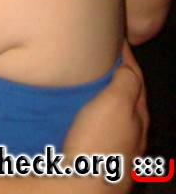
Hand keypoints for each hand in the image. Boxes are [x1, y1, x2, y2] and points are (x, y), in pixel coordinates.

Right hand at [63, 45, 147, 191]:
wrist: (81, 186)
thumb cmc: (99, 144)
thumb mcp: (117, 103)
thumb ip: (126, 81)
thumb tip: (126, 63)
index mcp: (139, 116)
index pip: (135, 77)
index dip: (125, 55)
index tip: (112, 36)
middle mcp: (131, 133)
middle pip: (126, 95)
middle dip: (115, 76)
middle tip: (99, 55)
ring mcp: (115, 147)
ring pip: (111, 113)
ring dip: (102, 95)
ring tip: (85, 80)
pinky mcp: (97, 157)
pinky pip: (95, 126)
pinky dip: (90, 112)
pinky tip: (76, 112)